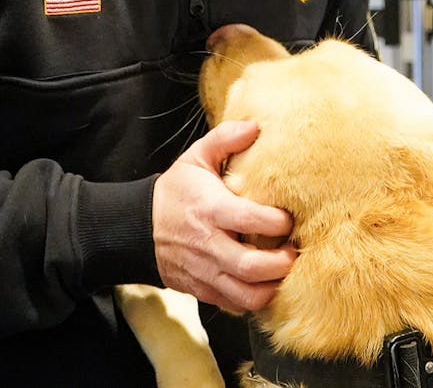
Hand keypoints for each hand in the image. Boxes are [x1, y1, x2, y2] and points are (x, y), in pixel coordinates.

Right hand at [152, 120, 296, 311]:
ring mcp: (206, 272)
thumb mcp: (195, 158)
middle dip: (283, 262)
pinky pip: (236, 306)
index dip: (278, 221)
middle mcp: (209, 245)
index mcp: (210, 210)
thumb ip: (225, 140)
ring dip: (272, 287)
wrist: (139, 228)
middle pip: (253, 267)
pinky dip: (255, 299)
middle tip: (294, 249)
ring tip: (281, 269)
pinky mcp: (204, 291)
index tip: (288, 217)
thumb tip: (255, 126)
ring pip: (248, 296)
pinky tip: (263, 282)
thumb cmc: (175, 192)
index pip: (252, 221)